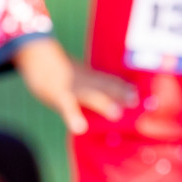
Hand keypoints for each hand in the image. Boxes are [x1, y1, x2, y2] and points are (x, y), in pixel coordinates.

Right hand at [13, 37, 135, 134]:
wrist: (34, 52)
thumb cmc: (58, 71)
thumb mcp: (79, 75)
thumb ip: (95, 86)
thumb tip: (115, 103)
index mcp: (91, 76)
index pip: (112, 80)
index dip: (127, 87)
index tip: (148, 96)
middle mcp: (84, 80)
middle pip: (105, 85)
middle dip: (121, 93)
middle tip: (138, 101)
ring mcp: (71, 87)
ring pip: (89, 94)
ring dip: (103, 104)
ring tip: (117, 115)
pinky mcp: (56, 95)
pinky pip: (65, 106)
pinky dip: (72, 117)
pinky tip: (80, 128)